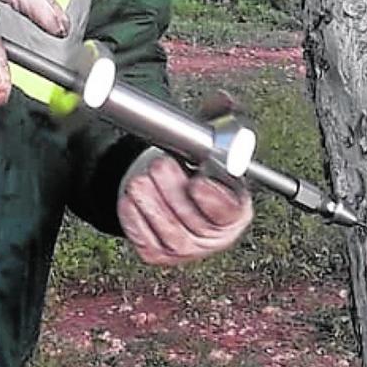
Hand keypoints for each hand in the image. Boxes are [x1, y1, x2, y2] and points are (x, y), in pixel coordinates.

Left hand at [117, 150, 252, 265]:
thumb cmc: (200, 180)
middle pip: (193, 221)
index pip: (228, 211)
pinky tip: (132, 198)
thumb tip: (219, 112)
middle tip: (161, 166)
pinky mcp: (158, 254)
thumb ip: (215, 141)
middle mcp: (213, 238)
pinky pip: (143, 237)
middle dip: (171, 189)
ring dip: (150, 200)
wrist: (181, 201)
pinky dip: (133, 216)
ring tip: (143, 180)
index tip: (197, 182)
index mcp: (235, 213)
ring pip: (166, 228)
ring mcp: (185, 250)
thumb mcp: (215, 160)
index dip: (212, 199)